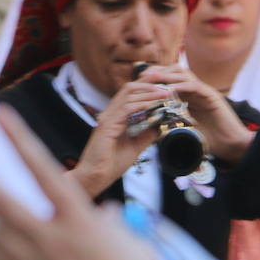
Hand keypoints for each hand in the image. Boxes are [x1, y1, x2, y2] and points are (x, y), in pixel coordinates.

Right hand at [69, 81, 163, 196]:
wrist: (95, 178)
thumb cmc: (110, 164)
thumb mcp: (135, 147)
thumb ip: (146, 135)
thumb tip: (161, 126)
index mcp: (115, 117)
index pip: (130, 95)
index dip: (145, 85)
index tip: (161, 82)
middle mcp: (110, 114)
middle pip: (129, 88)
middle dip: (147, 82)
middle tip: (164, 81)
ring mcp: (107, 118)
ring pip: (128, 95)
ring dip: (148, 93)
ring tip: (164, 93)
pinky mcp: (107, 125)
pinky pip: (126, 109)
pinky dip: (141, 104)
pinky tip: (153, 105)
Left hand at [135, 65, 255, 163]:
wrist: (230, 145)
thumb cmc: (210, 140)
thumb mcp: (185, 131)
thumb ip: (172, 126)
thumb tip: (154, 131)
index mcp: (188, 96)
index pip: (170, 79)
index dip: (154, 78)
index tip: (139, 81)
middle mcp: (196, 90)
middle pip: (175, 71)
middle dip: (158, 71)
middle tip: (143, 76)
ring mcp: (204, 91)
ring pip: (184, 74)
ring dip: (167, 75)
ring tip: (152, 78)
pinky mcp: (212, 96)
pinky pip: (195, 85)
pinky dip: (181, 85)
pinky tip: (169, 89)